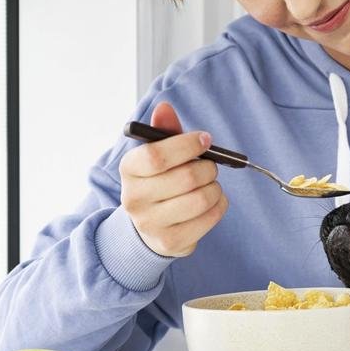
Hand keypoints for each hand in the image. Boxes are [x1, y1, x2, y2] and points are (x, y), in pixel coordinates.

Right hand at [118, 101, 227, 256]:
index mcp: (129, 169)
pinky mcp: (171, 242)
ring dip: (216, 187)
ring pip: (201, 199)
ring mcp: (151, 224)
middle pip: (187, 178)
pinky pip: (209, 218)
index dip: (187, 145)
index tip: (205, 140)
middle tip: (210, 166)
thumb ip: (164, 130)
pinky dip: (220, 205)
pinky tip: (213, 201)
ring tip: (211, 184)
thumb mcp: (158, 153)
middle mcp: (134, 199)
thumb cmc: (160, 180)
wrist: (150, 225)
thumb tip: (164, 108)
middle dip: (209, 167)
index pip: (157, 155)